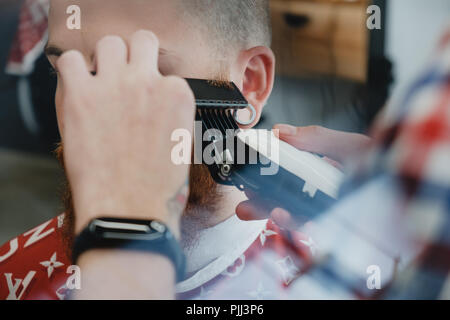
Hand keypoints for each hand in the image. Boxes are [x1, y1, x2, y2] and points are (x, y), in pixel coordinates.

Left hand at [57, 30, 194, 236]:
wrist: (131, 211)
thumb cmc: (158, 188)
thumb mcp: (182, 144)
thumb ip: (171, 114)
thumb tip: (154, 102)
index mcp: (178, 94)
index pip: (165, 72)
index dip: (153, 87)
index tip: (145, 102)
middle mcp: (149, 82)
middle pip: (141, 42)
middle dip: (134, 58)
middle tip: (126, 79)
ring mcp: (115, 85)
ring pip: (110, 43)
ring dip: (106, 60)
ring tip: (102, 83)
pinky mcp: (81, 95)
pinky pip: (70, 60)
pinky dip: (73, 71)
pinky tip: (79, 90)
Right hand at [236, 124, 371, 227]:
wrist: (406, 183)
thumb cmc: (382, 162)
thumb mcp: (349, 145)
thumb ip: (315, 138)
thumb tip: (278, 131)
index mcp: (316, 170)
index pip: (283, 172)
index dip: (263, 173)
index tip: (246, 170)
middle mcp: (315, 191)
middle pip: (281, 196)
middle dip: (258, 200)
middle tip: (242, 203)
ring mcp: (322, 210)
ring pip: (288, 214)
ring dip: (267, 212)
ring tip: (252, 209)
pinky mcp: (330, 225)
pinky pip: (306, 226)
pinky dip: (289, 221)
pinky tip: (279, 214)